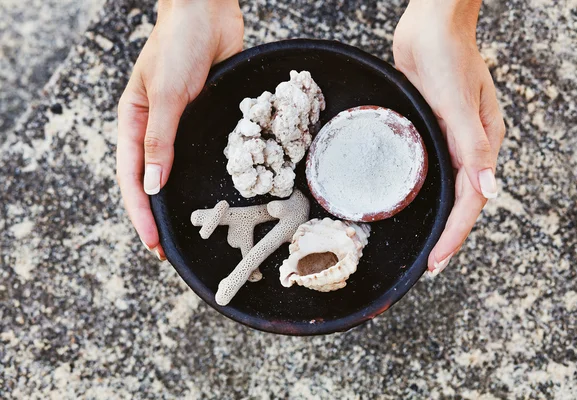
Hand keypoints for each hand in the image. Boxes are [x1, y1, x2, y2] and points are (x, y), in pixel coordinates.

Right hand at [117, 0, 243, 258]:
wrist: (208, 13)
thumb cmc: (178, 45)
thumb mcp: (164, 94)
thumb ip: (159, 139)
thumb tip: (154, 186)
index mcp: (133, 122)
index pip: (131, 178)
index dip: (141, 213)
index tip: (153, 243)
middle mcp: (154, 129)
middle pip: (150, 181)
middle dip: (156, 216)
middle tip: (168, 250)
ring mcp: (180, 126)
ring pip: (175, 172)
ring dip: (178, 201)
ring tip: (190, 231)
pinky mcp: (204, 121)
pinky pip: (200, 155)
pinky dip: (202, 177)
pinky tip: (212, 194)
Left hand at [393, 0, 504, 275]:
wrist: (429, 25)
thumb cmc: (448, 56)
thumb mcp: (461, 103)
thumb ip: (473, 147)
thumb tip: (488, 191)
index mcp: (483, 143)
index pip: (472, 201)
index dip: (455, 234)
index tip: (437, 260)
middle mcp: (469, 146)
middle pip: (461, 201)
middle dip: (448, 235)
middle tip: (430, 265)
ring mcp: (450, 139)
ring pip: (447, 189)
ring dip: (438, 219)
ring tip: (424, 245)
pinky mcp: (431, 130)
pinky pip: (431, 169)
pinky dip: (425, 192)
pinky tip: (413, 203)